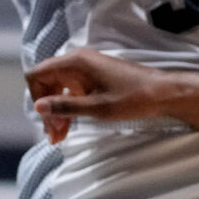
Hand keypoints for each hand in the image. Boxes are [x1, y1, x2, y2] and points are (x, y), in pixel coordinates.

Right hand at [26, 49, 175, 142]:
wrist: (163, 93)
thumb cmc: (133, 98)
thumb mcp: (97, 107)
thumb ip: (65, 106)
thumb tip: (38, 107)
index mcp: (75, 62)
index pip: (37, 74)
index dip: (36, 97)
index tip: (47, 119)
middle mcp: (77, 61)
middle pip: (47, 83)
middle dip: (47, 110)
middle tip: (54, 136)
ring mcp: (86, 69)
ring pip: (59, 90)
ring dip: (57, 112)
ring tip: (60, 137)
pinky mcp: (94, 77)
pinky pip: (72, 91)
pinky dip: (68, 108)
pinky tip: (70, 126)